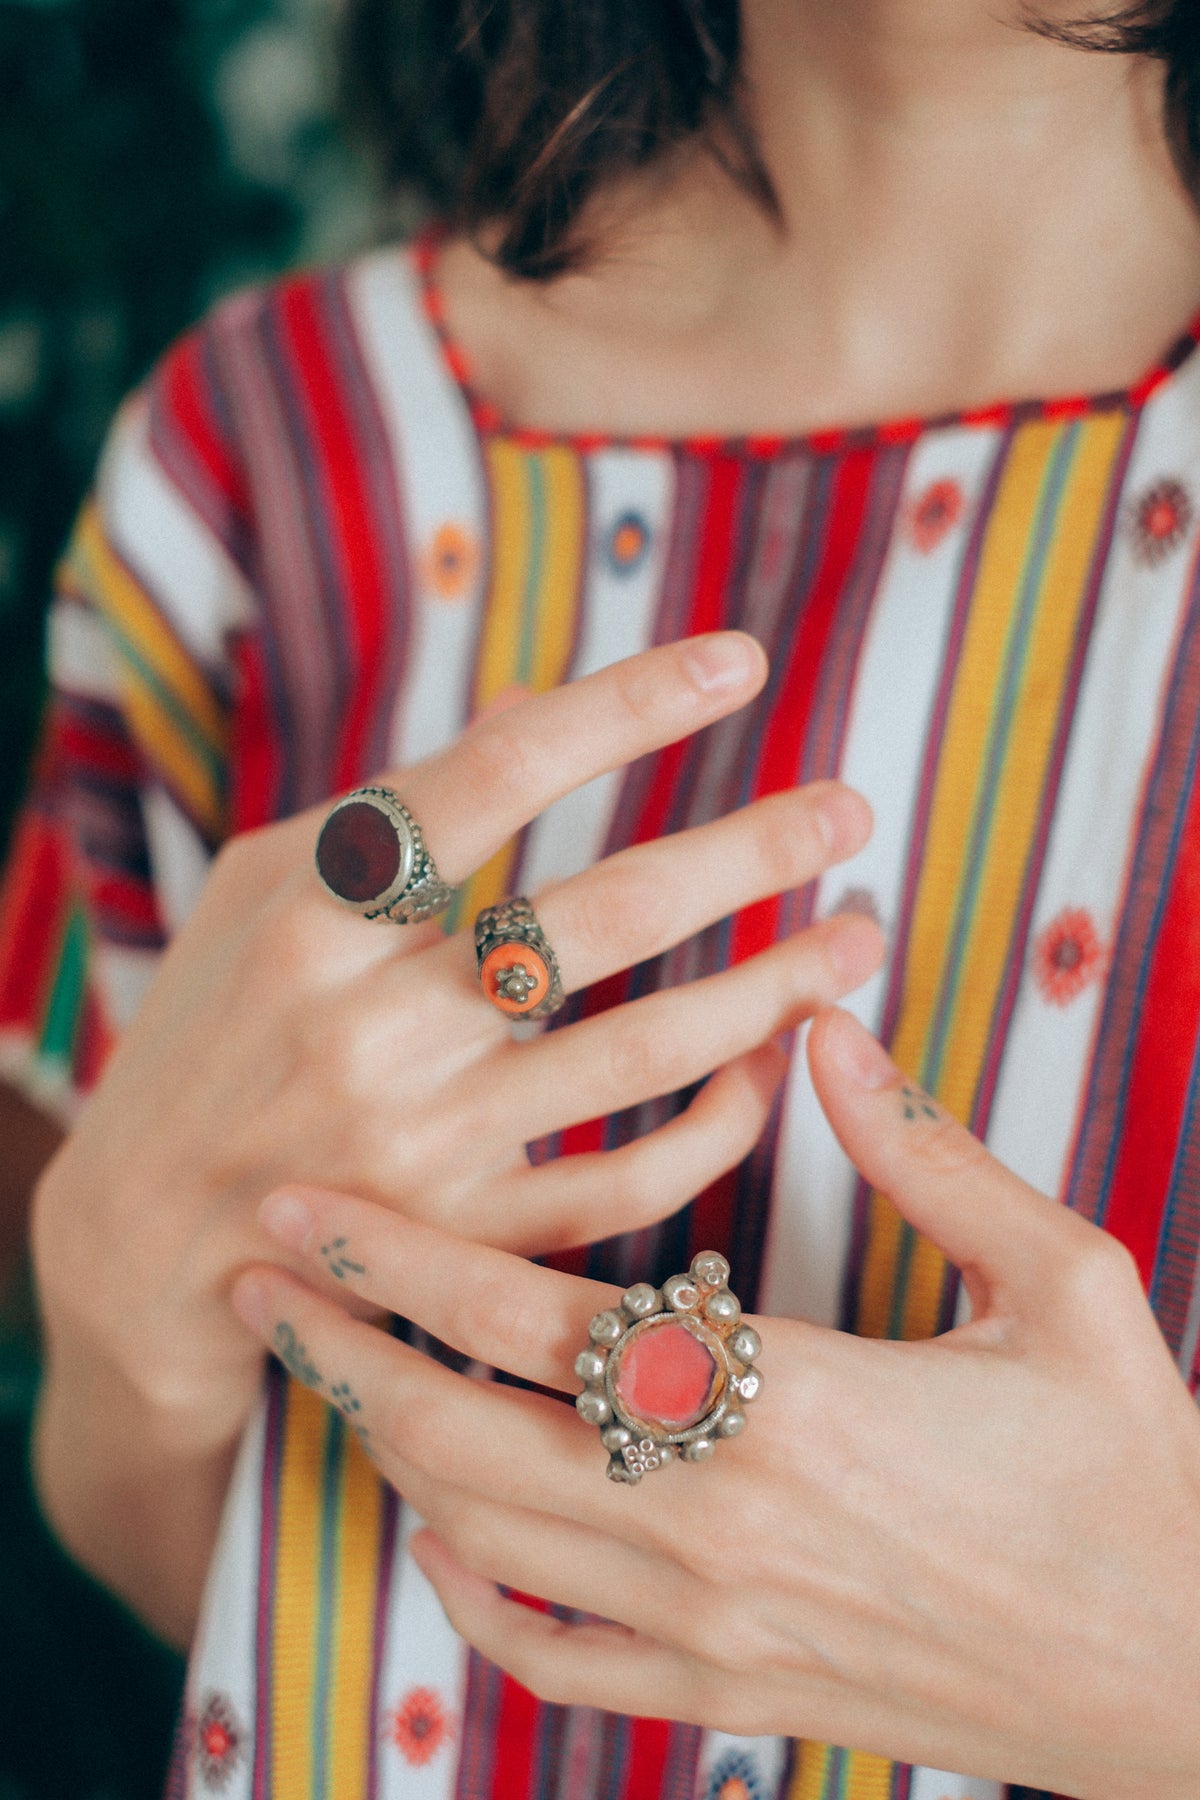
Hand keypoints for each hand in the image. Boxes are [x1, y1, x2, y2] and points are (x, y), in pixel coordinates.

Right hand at [32, 633, 879, 1458]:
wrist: (140, 1243)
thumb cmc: (207, 1031)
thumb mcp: (257, 892)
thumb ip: (390, 809)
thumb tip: (539, 704)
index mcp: (306, 915)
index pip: (488, 778)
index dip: (623, 707)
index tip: (736, 660)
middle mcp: (365, 1027)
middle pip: (597, 917)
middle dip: (747, 851)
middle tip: (851, 809)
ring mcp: (420, 1148)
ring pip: (644, 1055)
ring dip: (774, 989)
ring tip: (859, 935)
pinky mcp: (464, 1243)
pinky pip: (630, 1183)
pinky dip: (720, 1123)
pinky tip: (771, 1065)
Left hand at [232, 1008, 1199, 1799]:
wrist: (1191, 1676)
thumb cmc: (1133, 1471)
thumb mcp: (1063, 1282)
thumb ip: (927, 1154)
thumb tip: (831, 1035)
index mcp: (787, 1401)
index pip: (531, 1318)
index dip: (398, 1255)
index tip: (303, 1205)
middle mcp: (715, 1520)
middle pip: (458, 1431)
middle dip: (340, 1346)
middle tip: (255, 1277)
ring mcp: (711, 1625)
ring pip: (482, 1537)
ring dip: (386, 1446)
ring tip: (328, 1369)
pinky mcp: (732, 1695)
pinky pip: (551, 1655)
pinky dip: (468, 1593)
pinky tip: (439, 1536)